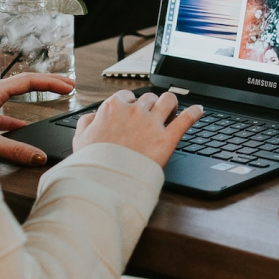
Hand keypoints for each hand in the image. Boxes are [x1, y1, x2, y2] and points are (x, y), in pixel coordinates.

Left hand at [0, 73, 75, 164]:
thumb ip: (15, 150)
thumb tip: (39, 157)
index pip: (29, 80)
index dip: (52, 83)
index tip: (69, 87)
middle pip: (25, 81)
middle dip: (49, 82)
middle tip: (69, 84)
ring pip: (15, 93)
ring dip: (36, 94)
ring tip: (52, 96)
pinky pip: (4, 109)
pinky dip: (17, 114)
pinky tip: (22, 126)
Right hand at [72, 89, 202, 167]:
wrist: (105, 182)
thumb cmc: (92, 163)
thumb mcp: (79, 139)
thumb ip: (86, 122)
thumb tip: (94, 117)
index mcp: (113, 108)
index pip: (127, 97)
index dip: (131, 105)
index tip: (133, 112)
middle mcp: (134, 111)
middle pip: (149, 98)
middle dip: (151, 106)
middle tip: (152, 117)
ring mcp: (152, 124)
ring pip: (168, 100)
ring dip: (171, 104)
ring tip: (172, 111)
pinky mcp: (167, 138)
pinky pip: (187, 118)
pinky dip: (195, 112)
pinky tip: (199, 111)